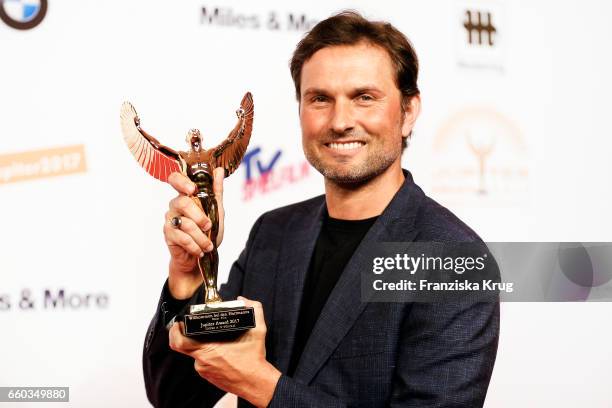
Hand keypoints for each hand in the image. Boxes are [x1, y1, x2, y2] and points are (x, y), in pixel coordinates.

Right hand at [163, 168, 224, 298]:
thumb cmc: (207, 231)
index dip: (182, 181)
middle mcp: (175, 205)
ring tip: (208, 245)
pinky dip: (194, 245)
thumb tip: (219, 170)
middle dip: (200, 216)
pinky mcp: (168, 234)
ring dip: (201, 236)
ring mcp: (170, 219)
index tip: (193, 188)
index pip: (176, 180)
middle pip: (183, 202)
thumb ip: (216, 191)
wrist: (200, 256)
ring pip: (185, 223)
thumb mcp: (216, 210)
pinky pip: (181, 237)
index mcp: (186, 195)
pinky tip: (200, 250)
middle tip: (209, 226)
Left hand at [169, 297, 280, 406]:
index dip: (175, 332)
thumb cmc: (254, 360)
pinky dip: (208, 355)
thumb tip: (244, 300)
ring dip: (201, 345)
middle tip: (193, 325)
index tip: (178, 323)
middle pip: (186, 347)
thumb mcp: (258, 331)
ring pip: (196, 354)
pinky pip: (203, 362)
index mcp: (209, 351)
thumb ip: (254, 310)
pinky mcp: (209, 377)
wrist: (257, 383)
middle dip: (188, 335)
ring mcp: (204, 371)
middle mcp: (203, 362)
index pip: (180, 343)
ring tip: (213, 338)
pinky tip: (219, 350)